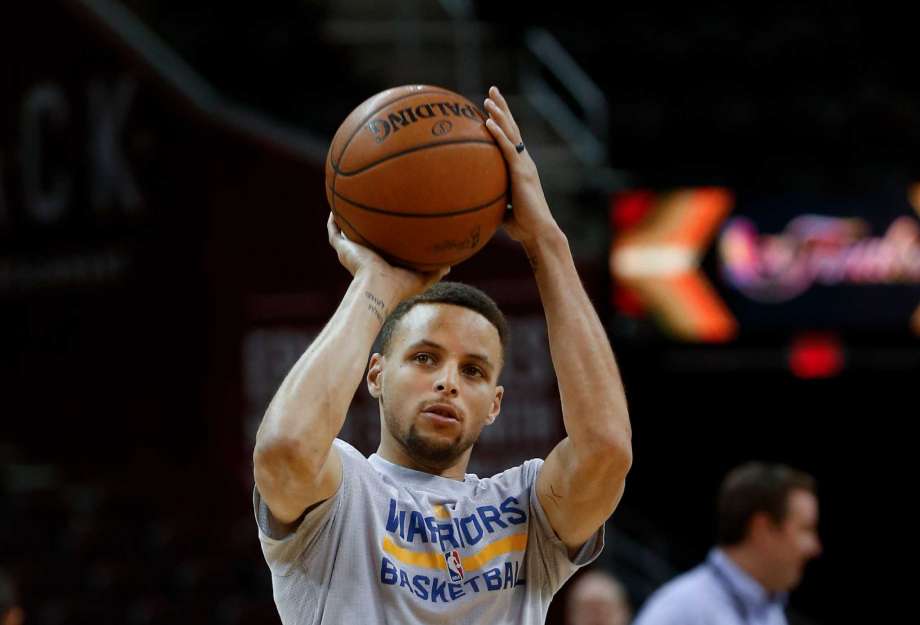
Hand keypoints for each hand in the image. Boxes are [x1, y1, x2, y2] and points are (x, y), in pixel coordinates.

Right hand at [326, 213, 449, 300]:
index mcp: (381, 263)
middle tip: (371, 212)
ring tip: (348, 204)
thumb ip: (435, 270)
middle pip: (362, 240)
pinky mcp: (343, 249)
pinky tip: (336, 207)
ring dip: (346, 222)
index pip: (381, 248)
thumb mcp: (422, 277)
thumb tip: (450, 264)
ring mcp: (352, 252)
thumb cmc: (400, 287)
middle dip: (365, 228)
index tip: (392, 225)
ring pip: (345, 235)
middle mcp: (365, 257)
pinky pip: (334, 231)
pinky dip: (333, 220)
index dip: (385, 238)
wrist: (379, 288)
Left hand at [483, 86, 560, 245]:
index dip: (503, 121)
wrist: (538, 232)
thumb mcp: (502, 210)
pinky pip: (507, 148)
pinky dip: (498, 134)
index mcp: (521, 167)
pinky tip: (488, 122)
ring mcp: (524, 165)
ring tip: (489, 98)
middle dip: (503, 108)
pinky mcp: (521, 172)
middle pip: (512, 128)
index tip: (492, 106)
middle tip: (492, 91)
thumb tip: (474, 205)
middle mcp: (524, 161)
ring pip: (511, 133)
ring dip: (500, 114)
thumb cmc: (522, 227)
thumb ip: (492, 202)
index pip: (511, 138)